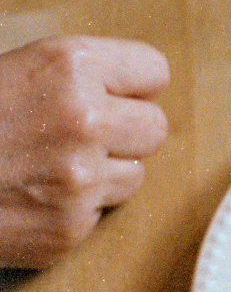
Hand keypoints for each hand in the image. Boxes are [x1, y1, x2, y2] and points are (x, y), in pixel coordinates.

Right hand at [0, 37, 168, 269]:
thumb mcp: (11, 71)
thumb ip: (73, 77)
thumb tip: (130, 89)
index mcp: (70, 64)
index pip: (153, 71)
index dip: (133, 86)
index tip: (119, 95)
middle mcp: (84, 117)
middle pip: (154, 127)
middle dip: (125, 133)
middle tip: (82, 137)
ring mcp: (80, 177)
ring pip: (135, 174)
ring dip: (104, 174)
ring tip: (50, 168)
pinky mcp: (71, 226)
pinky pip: (101, 214)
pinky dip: (76, 209)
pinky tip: (33, 197)